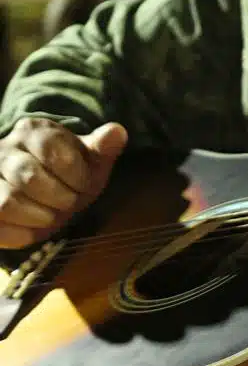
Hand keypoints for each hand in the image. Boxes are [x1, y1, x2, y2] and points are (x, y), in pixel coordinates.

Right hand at [0, 118, 127, 248]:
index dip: (75, 174)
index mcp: (34, 131)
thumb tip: (118, 132)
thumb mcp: (91, 160)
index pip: (54, 150)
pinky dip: (20, 234)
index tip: (84, 184)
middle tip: (70, 203)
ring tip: (52, 216)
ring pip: (7, 202)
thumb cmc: (70, 173)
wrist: (44, 190)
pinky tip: (34, 231)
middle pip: (28, 176)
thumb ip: (104, 147)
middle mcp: (4, 149)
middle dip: (58, 197)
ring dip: (39, 217)